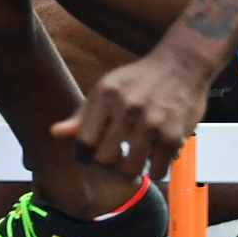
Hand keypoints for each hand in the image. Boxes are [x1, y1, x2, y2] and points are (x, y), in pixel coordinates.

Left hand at [50, 45, 211, 179]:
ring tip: (136, 158)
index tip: (88, 157)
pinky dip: (155, 170)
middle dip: (108, 162)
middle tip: (116, 155)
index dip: (83, 155)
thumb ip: (82, 115)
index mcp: (106, 95)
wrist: (182, 64)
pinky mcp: (173, 136)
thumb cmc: (139, 79)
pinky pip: (158, 172)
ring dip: (131, 169)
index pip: (84, 141)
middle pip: (104, 160)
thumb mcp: (107, 88)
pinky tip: (155, 157)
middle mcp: (128, 109)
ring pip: (130, 171)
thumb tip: (55, 133)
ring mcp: (151, 124)